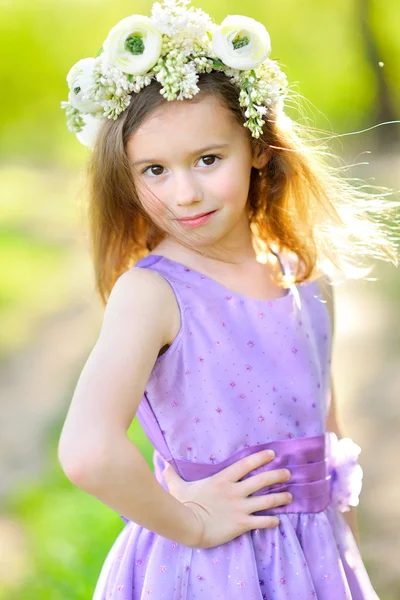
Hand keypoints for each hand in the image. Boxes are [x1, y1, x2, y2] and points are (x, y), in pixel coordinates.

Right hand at [163, 449, 291, 548]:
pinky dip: (272, 521)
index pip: (246, 464)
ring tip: (290, 496)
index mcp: (223, 480)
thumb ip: (173, 475)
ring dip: (280, 498)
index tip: (272, 454)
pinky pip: (262, 522)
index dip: (260, 458)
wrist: (188, 526)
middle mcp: (235, 491)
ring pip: (267, 501)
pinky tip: (278, 521)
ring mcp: (240, 508)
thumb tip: (163, 464)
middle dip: (277, 475)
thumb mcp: (178, 487)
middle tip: (288, 473)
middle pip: (262, 480)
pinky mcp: (242, 524)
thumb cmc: (183, 505)